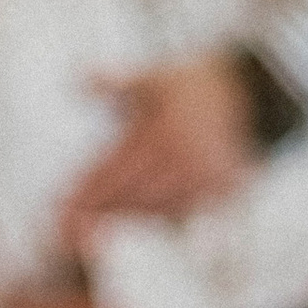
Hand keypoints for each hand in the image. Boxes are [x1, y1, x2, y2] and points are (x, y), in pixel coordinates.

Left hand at [59, 52, 254, 248]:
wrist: (248, 92)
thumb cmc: (190, 84)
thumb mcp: (151, 75)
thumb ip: (114, 81)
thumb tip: (76, 78)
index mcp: (164, 131)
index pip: (114, 170)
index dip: (84, 192)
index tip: (59, 207)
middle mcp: (185, 159)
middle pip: (130, 197)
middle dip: (97, 213)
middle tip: (65, 229)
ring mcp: (205, 180)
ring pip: (155, 211)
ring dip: (124, 221)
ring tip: (93, 232)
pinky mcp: (221, 192)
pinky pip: (182, 215)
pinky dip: (155, 220)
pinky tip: (135, 224)